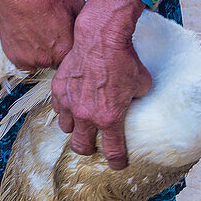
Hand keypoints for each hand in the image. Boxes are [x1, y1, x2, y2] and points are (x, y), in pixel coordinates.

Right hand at [0, 0, 82, 69]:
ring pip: (42, 62)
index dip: (76, 49)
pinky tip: (29, 36)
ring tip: (41, 33)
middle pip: (59, 62)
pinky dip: (28, 52)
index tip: (71, 39)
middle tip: (55, 34)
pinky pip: (25, 61)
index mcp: (67, 49)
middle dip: (59, 51)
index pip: (77, 59)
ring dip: (43, 52)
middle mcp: (49, 60)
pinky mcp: (15, 58)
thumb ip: (85, 21)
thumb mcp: (76, 3)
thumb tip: (92, 27)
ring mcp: (30, 61)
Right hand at [51, 0, 148, 163]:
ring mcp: (70, 103)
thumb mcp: (141, 83)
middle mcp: (87, 115)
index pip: (113, 152)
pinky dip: (65, 108)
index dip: (117, 162)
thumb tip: (134, 101)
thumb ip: (136, 99)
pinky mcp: (59, 89)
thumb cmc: (124, 58)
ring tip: (82, 121)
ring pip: (67, 129)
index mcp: (109, 118)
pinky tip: (72, 102)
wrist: (101, 36)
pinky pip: (58, 108)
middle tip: (95, 144)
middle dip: (89, 149)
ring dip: (75, 128)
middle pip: (82, 147)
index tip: (118, 164)